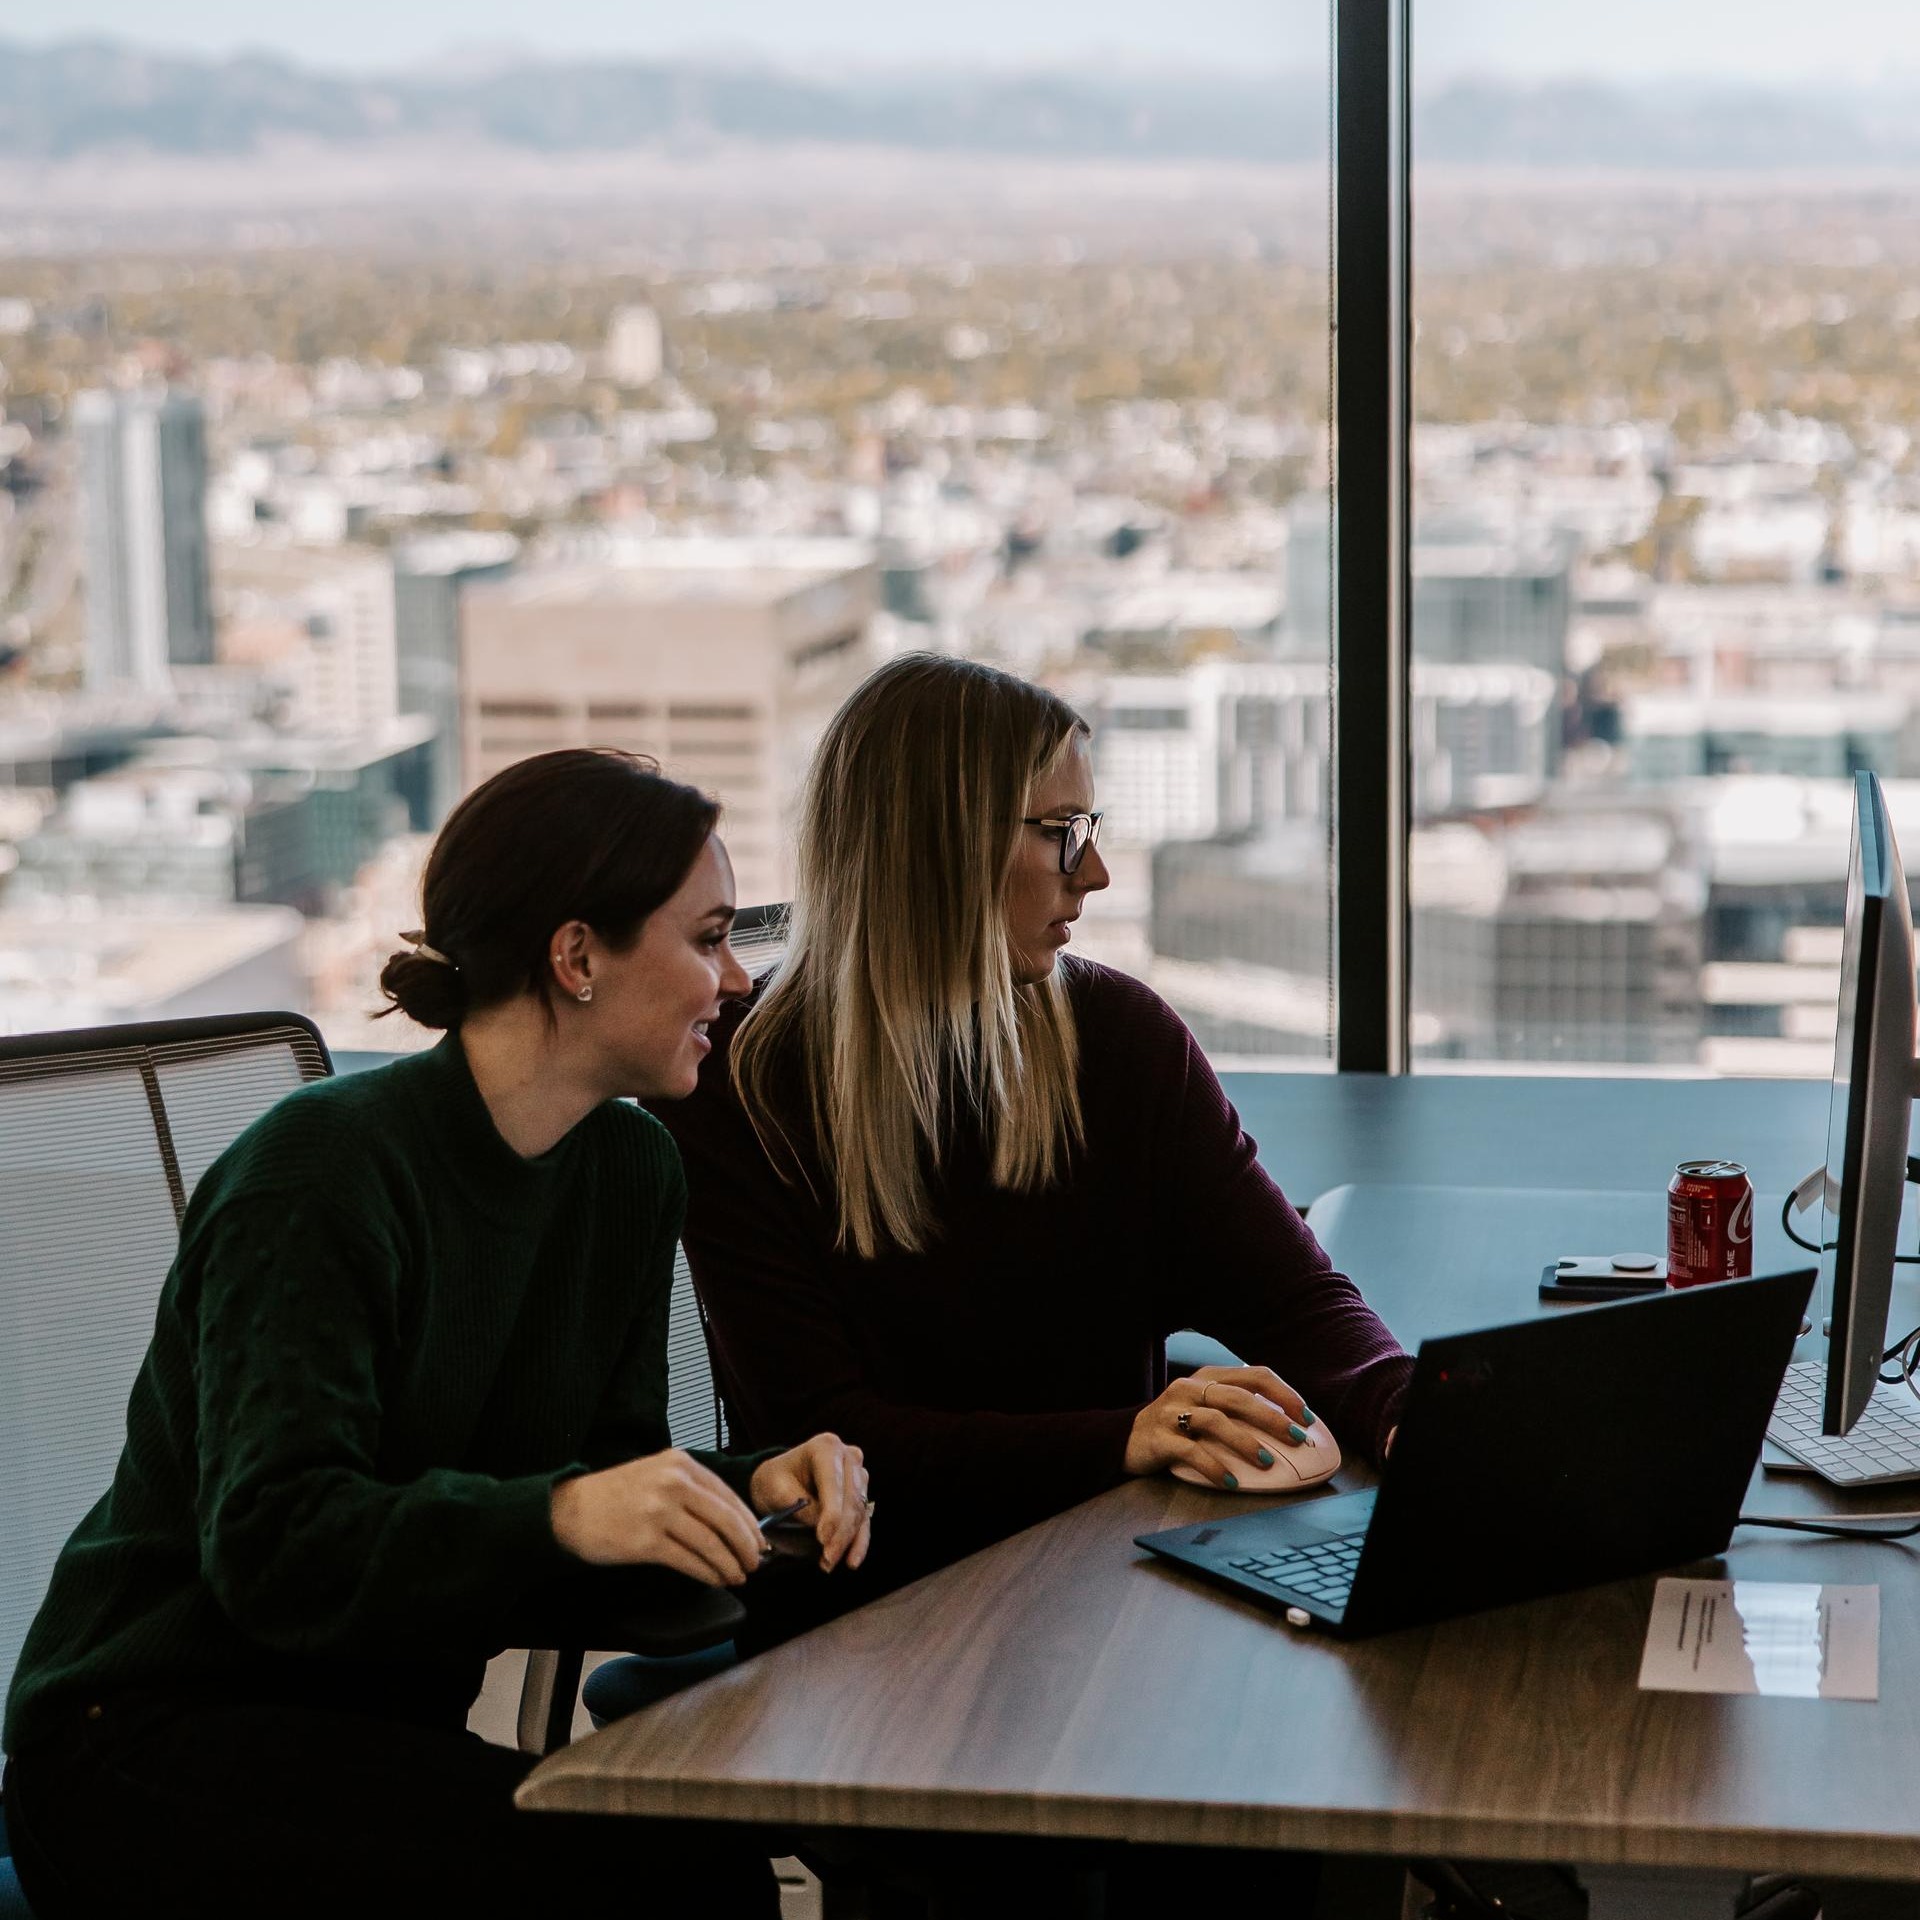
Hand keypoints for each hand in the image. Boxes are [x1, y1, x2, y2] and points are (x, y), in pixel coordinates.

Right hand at [550, 1449, 763, 1586]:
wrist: (569, 1510)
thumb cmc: (615, 1496)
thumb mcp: (656, 1475)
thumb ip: (692, 1490)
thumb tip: (734, 1521)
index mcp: (680, 1463)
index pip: (728, 1495)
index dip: (749, 1523)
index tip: (760, 1541)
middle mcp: (673, 1482)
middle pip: (726, 1520)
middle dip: (746, 1546)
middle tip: (755, 1564)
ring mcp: (659, 1511)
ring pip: (711, 1543)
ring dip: (729, 1565)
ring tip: (737, 1576)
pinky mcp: (646, 1541)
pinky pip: (689, 1561)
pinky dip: (708, 1574)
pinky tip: (715, 1580)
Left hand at [749, 1433, 871, 1572]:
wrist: (779, 1480)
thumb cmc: (775, 1482)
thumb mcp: (777, 1490)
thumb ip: (802, 1507)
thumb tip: (826, 1530)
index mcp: (825, 1447)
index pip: (833, 1482)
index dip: (831, 1513)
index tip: (822, 1540)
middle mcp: (848, 1456)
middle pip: (851, 1499)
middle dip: (840, 1532)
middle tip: (826, 1559)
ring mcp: (858, 1474)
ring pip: (859, 1512)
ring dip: (847, 1540)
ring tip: (829, 1563)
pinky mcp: (861, 1494)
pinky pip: (864, 1520)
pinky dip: (859, 1542)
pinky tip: (852, 1561)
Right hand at [1124, 1365, 1316, 1487]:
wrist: (1124, 1438)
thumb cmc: (1177, 1425)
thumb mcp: (1205, 1406)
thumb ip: (1237, 1407)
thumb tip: (1289, 1426)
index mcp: (1208, 1377)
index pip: (1254, 1375)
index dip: (1283, 1393)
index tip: (1306, 1416)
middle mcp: (1190, 1389)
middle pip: (1239, 1397)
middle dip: (1272, 1417)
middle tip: (1297, 1438)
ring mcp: (1172, 1411)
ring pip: (1216, 1421)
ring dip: (1245, 1442)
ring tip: (1266, 1462)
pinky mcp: (1159, 1437)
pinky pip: (1190, 1451)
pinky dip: (1213, 1466)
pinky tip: (1230, 1481)